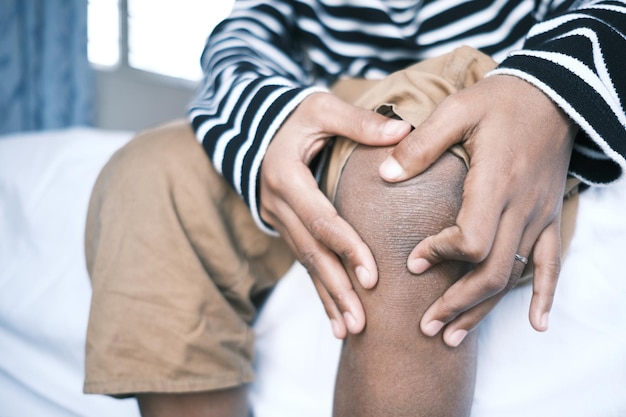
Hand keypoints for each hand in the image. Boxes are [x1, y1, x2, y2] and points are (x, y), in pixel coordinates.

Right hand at [260, 92, 411, 338]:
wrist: (259, 130)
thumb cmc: (296, 117)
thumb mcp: (322, 109)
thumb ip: (359, 122)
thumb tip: (404, 132)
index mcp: (286, 177)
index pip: (321, 220)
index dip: (347, 248)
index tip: (373, 277)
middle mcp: (277, 205)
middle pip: (311, 253)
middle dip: (337, 289)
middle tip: (362, 322)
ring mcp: (279, 221)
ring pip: (305, 265)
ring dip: (328, 298)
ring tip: (351, 331)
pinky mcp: (286, 229)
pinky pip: (304, 263)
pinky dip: (320, 291)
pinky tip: (334, 318)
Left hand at [379, 75, 576, 346]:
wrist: (554, 93)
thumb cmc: (500, 101)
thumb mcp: (457, 109)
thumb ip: (421, 145)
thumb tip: (385, 176)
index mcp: (494, 183)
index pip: (470, 239)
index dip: (439, 255)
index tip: (412, 261)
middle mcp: (519, 207)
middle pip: (491, 272)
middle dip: (455, 303)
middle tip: (424, 326)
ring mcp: (538, 216)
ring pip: (513, 276)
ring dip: (482, 309)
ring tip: (452, 337)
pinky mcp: (549, 217)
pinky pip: (551, 263)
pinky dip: (544, 295)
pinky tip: (538, 324)